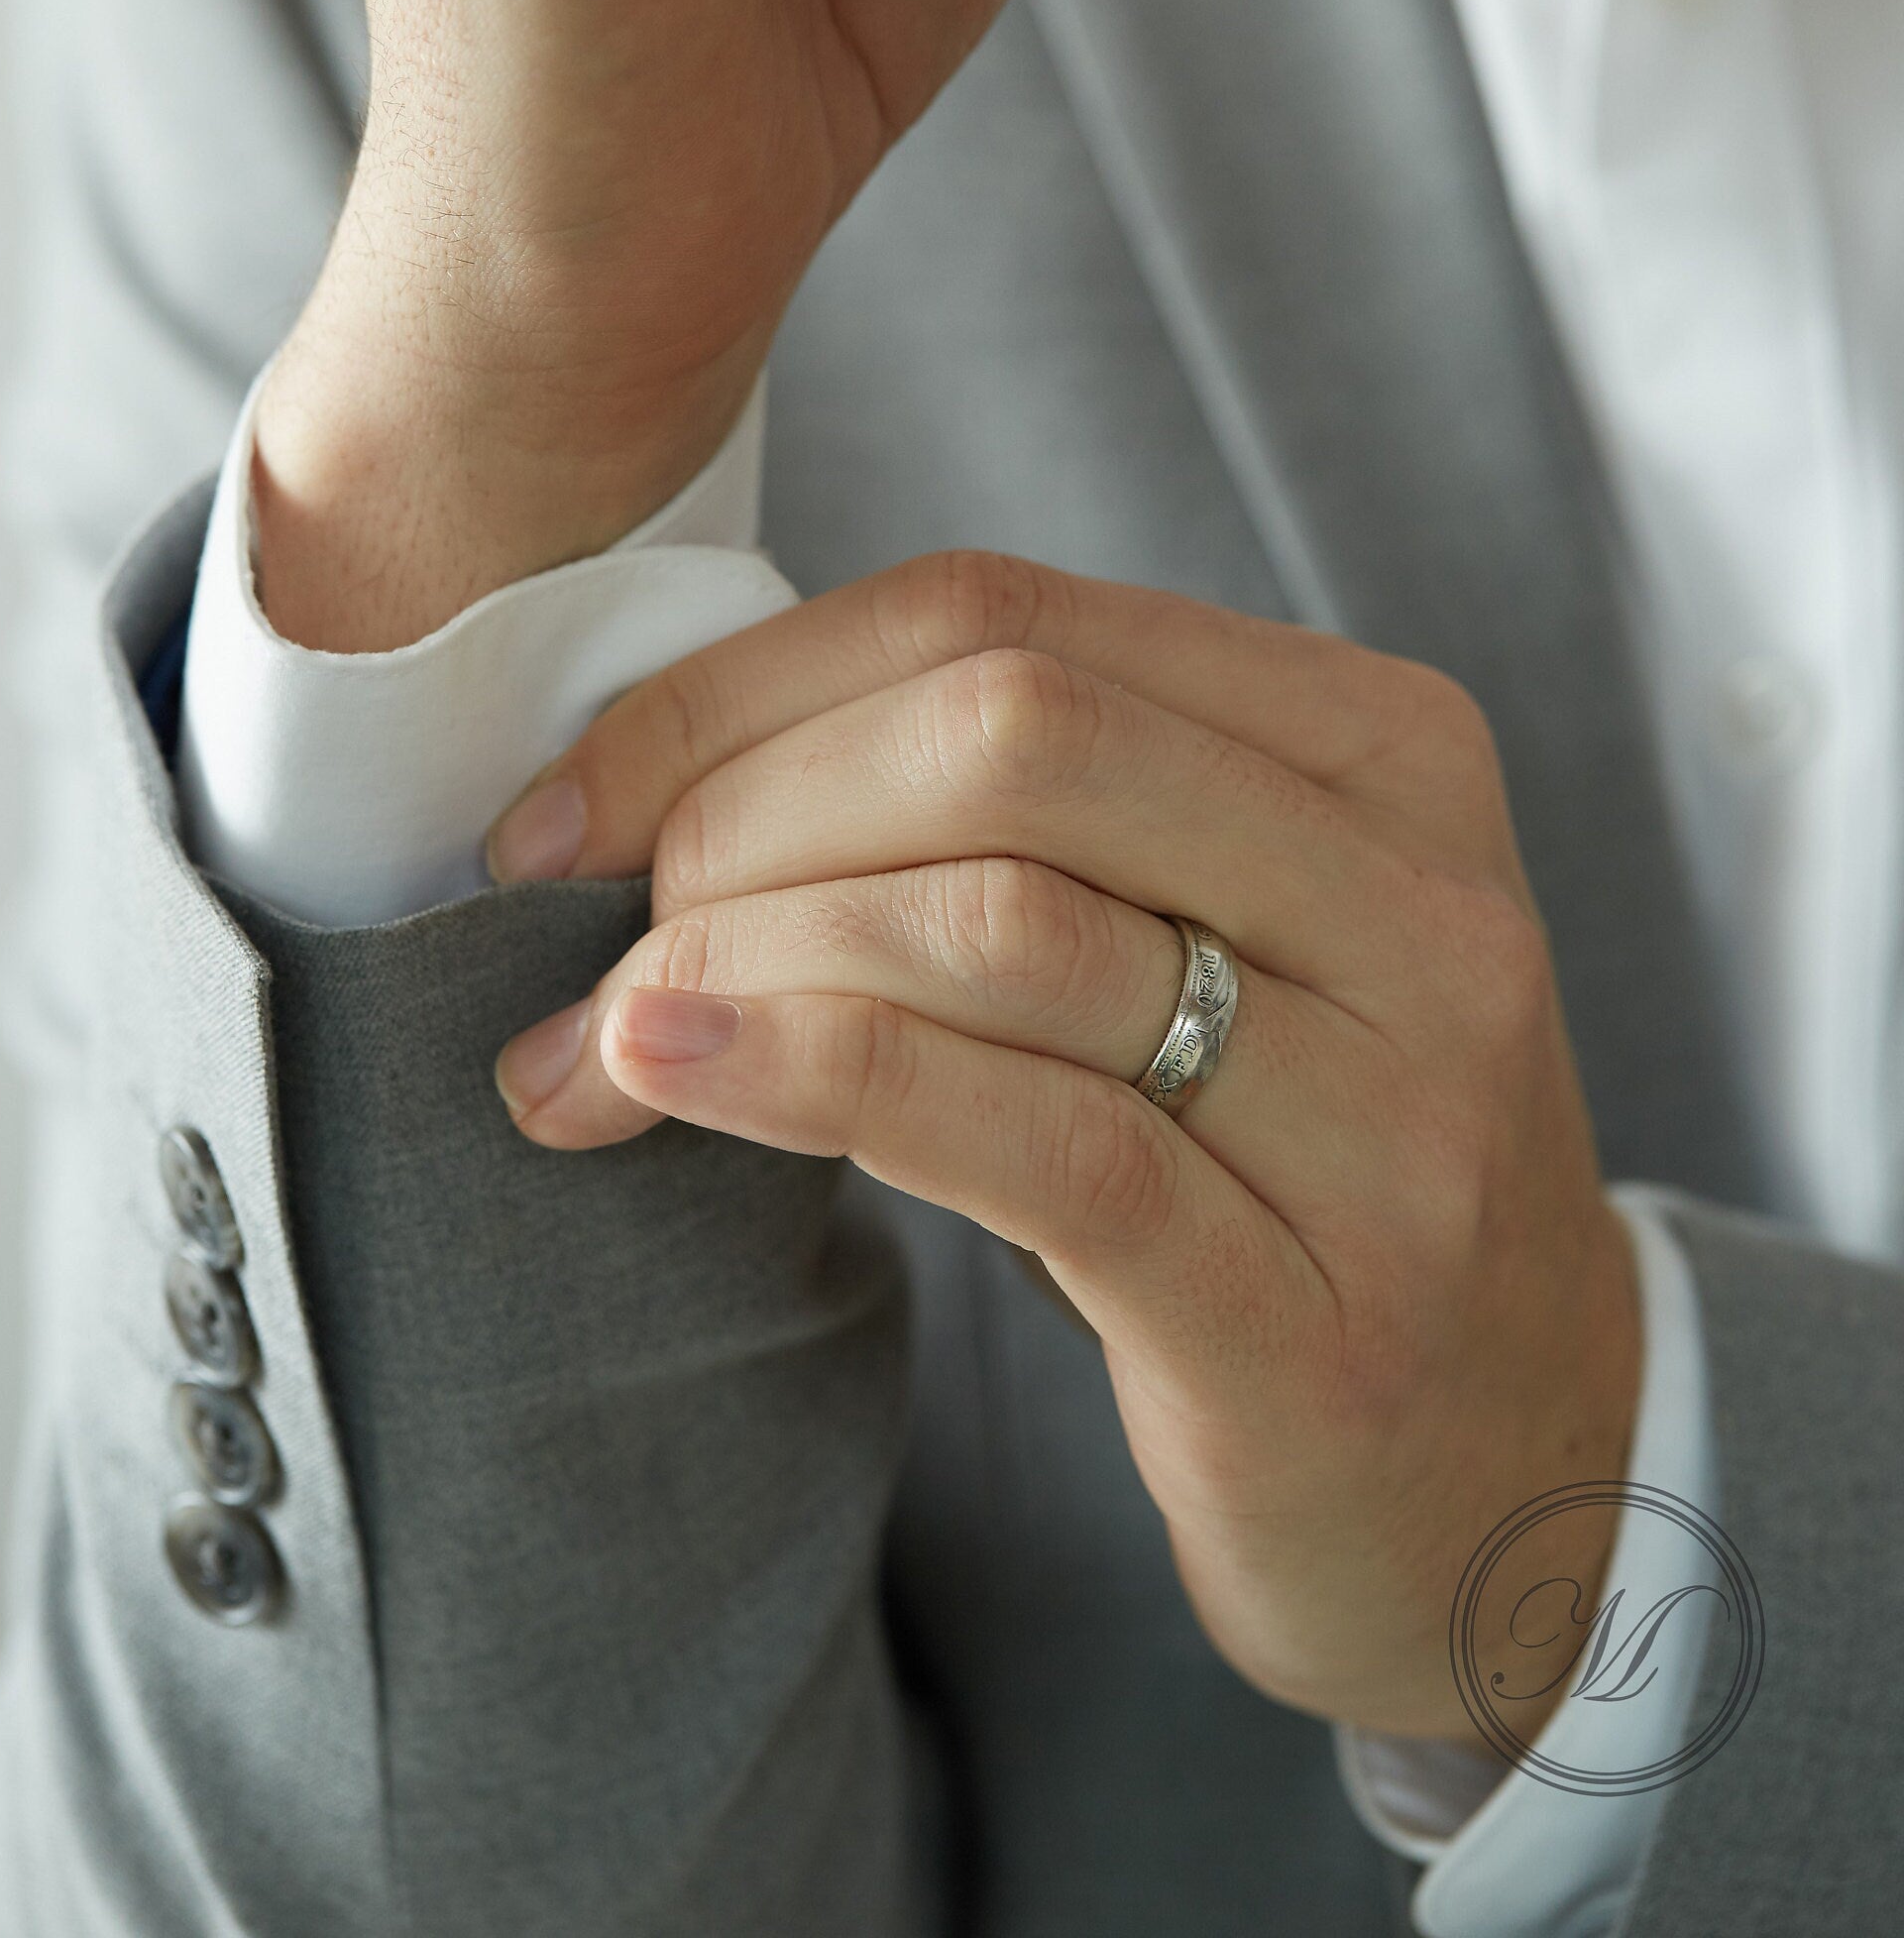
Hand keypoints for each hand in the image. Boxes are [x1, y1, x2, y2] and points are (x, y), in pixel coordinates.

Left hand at [490, 553, 1639, 1744]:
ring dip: (735, 959)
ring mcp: (1395, 1113)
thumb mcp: (1213, 934)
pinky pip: (1038, 1146)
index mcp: (1381, 749)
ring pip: (1004, 926)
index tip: (572, 803)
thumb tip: (657, 779)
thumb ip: (1019, 820)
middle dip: (736, 813)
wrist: (1524, 1480)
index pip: (1006, 616)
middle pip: (1004, 738)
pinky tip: (663, 1078)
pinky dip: (818, 1080)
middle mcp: (1418, 901)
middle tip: (586, 930)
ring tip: (587, 1042)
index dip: (744, 686)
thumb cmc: (1295, 1169)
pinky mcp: (1321, 1316)